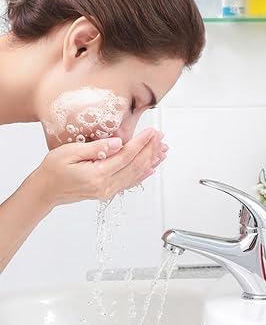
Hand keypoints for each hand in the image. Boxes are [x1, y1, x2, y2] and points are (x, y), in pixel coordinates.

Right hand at [28, 128, 167, 207]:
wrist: (44, 192)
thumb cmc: (52, 170)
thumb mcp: (69, 153)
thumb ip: (96, 148)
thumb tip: (117, 143)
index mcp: (97, 174)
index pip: (127, 156)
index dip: (142, 143)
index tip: (153, 132)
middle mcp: (106, 186)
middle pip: (135, 165)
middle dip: (150, 150)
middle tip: (161, 137)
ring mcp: (107, 191)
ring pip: (136, 175)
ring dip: (151, 161)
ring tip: (163, 150)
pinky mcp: (107, 192)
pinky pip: (129, 183)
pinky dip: (143, 174)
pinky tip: (152, 168)